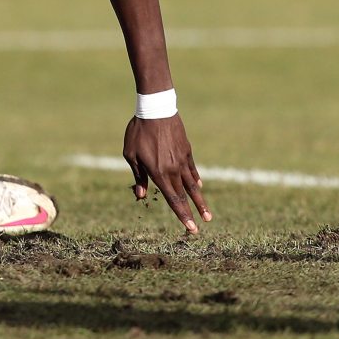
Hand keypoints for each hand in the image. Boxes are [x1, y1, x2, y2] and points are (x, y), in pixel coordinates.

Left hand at [125, 114, 209, 234]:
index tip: (190, 228)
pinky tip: (199, 186)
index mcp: (158, 173)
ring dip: (200, 201)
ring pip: (192, 186)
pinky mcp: (186, 150)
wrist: (156, 109)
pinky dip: (196, 179)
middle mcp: (173, 170)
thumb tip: (141, 195)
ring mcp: (181, 160)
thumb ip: (138, 176)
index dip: (181, 215)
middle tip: (198, 230)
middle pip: (184, 196)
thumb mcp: (131, 154)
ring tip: (208, 216)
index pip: (172, 199)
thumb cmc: (139, 131)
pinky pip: (192, 169)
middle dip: (191, 214)